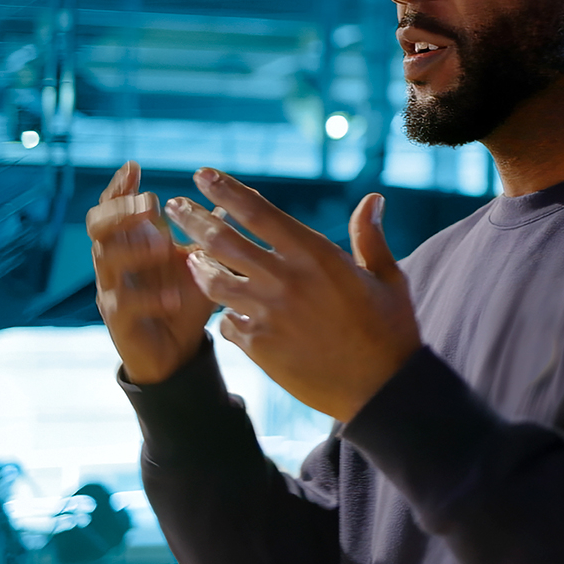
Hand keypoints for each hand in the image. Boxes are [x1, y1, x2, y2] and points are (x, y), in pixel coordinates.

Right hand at [89, 161, 215, 383]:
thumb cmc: (185, 299)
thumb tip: (230, 201)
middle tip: (149, 204)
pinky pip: (124, 304)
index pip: (116, 206)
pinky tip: (172, 297)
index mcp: (135, 241)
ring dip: (134, 248)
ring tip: (163, 247)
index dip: (121, 186)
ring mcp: (114, 289)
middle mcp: (118, 261)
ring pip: (105, 259)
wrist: (176, 352)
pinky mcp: (119, 321)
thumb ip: (209, 234)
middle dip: (120, 210)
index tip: (134, 166)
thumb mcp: (201, 262)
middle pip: (98, 225)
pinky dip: (148, 298)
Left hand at [165, 168, 420, 421]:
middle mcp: (285, 280)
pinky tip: (224, 309)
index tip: (204, 174)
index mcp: (315, 255)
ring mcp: (268, 314)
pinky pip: (226, 323)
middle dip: (193, 219)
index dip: (226, 190)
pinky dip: (223, 313)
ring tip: (188, 256)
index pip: (258, 212)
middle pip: (223, 241)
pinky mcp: (259, 347)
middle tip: (174, 206)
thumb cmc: (390, 329)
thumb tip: (372, 199)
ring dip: (197, 265)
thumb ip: (370, 237)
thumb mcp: (387, 277)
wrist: (382, 389)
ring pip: (214, 282)